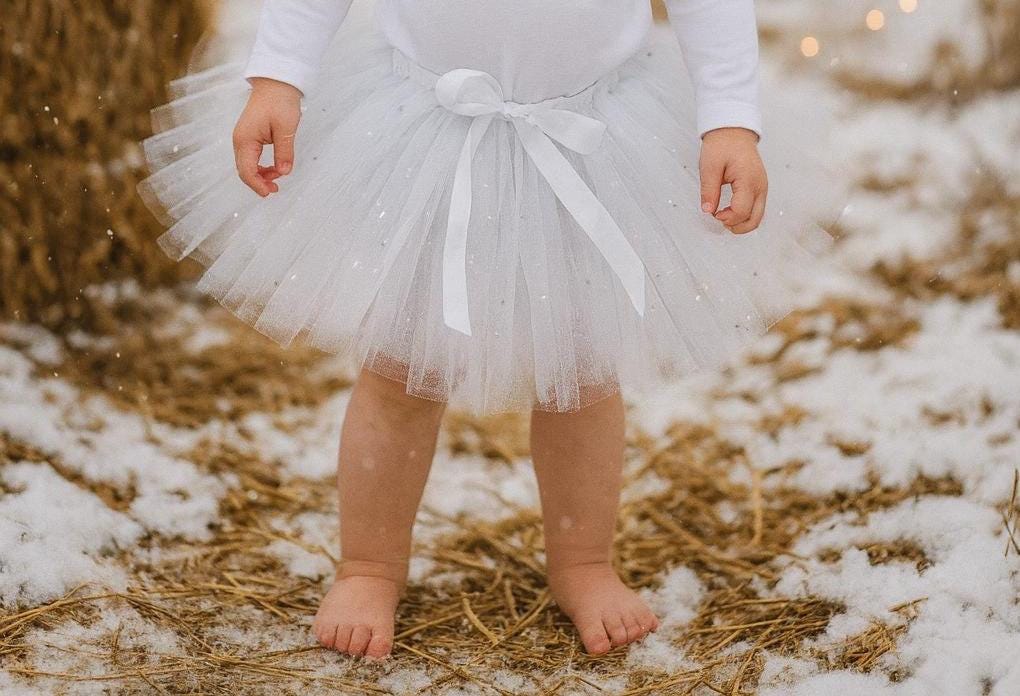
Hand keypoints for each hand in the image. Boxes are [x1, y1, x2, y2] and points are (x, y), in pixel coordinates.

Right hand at [232, 77, 302, 196]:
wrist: (276, 83)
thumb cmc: (279, 101)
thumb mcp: (286, 129)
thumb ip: (284, 152)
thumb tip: (284, 172)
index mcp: (245, 139)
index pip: (247, 171)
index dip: (258, 185)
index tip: (270, 192)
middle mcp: (240, 140)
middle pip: (244, 170)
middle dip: (259, 182)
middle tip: (276, 188)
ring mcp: (243, 138)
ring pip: (247, 165)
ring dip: (260, 175)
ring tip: (278, 177)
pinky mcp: (249, 137)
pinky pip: (251, 158)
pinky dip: (261, 166)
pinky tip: (274, 168)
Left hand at [699, 127, 767, 233]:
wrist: (733, 131)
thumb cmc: (722, 145)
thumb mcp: (709, 167)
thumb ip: (709, 190)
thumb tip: (708, 211)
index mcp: (748, 180)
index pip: (741, 211)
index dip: (726, 218)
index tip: (714, 213)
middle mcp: (760, 186)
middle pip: (754, 220)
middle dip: (736, 226)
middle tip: (719, 219)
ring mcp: (762, 187)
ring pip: (757, 217)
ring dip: (741, 223)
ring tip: (724, 216)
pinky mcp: (760, 188)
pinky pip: (756, 209)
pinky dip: (745, 215)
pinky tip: (730, 210)